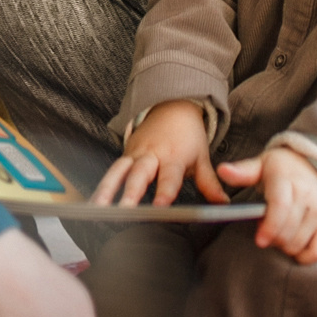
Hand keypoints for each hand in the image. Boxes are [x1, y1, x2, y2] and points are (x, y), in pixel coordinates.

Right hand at [93, 100, 229, 206]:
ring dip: (108, 189)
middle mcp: (152, 154)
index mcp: (173, 156)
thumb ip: (209, 183)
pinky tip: (94, 201)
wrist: (173, 107)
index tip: (160, 207)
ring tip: (98, 207)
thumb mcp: (202, 157)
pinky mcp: (125, 154)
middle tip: (125, 209)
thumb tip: (223, 203)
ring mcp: (135, 153)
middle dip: (131, 192)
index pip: (170, 177)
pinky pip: (112, 170)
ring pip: (119, 171)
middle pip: (140, 174)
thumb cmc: (188, 136)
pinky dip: (102, 184)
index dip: (165, 191)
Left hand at [217, 148, 316, 262]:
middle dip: (271, 237)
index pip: (281, 207)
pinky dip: (303, 256)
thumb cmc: (283, 168)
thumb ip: (242, 171)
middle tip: (264, 231)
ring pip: (299, 243)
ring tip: (276, 234)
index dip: (269, 227)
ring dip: (283, 246)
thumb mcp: (262, 164)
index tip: (259, 240)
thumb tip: (222, 171)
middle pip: (288, 230)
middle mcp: (307, 196)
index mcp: (288, 180)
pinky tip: (292, 247)